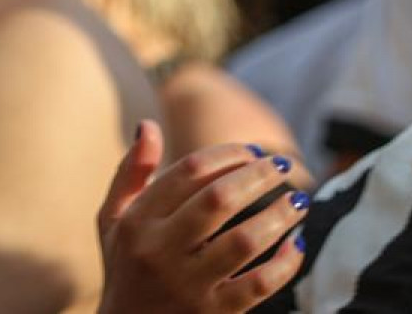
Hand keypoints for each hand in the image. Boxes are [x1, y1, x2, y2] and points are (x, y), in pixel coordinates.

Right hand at [98, 122, 309, 313]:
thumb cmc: (125, 266)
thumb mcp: (114, 219)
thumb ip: (130, 173)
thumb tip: (149, 125)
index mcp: (137, 222)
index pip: (187, 172)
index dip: (226, 154)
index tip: (252, 149)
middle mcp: (160, 251)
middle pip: (219, 200)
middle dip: (257, 177)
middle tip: (281, 166)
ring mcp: (189, 285)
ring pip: (244, 241)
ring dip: (278, 216)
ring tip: (297, 200)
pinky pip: (259, 285)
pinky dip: (285, 263)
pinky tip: (296, 244)